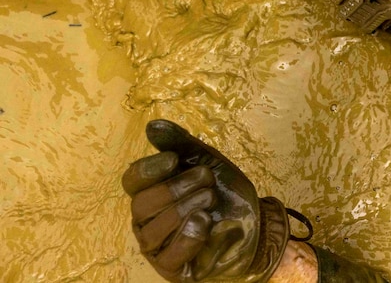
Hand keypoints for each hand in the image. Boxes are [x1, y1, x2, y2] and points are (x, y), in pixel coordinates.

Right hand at [122, 120, 289, 281]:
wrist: (256, 221)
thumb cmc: (225, 192)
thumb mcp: (208, 162)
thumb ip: (181, 144)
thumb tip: (152, 126)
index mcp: (151, 193)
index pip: (131, 182)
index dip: (148, 169)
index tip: (173, 159)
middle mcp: (147, 222)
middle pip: (141, 205)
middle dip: (176, 189)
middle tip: (206, 180)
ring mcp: (157, 247)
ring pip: (152, 231)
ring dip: (185, 209)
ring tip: (210, 199)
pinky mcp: (173, 268)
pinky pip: (169, 256)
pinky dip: (188, 236)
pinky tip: (204, 221)